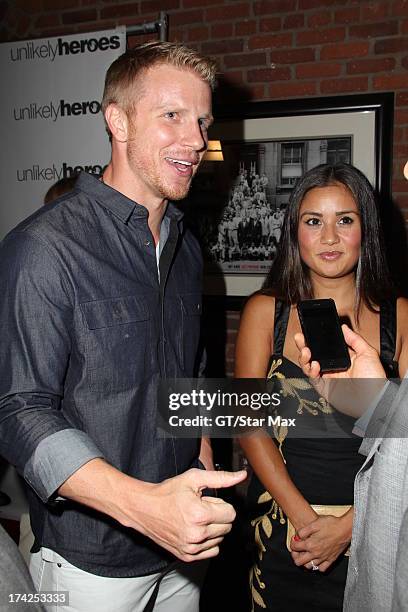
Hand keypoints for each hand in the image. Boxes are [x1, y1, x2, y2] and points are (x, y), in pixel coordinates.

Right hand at [125, 468, 246, 561]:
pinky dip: (208, 541)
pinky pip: (212, 551)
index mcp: (200, 515)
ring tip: (195, 518)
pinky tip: (195, 530)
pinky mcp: (187, 556)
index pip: (231, 514)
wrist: (144, 508)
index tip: (207, 501)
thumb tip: (242, 475)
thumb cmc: (168, 491)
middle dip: (218, 516)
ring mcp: (192, 548)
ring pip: (220, 539)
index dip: (220, 504)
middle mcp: (197, 535)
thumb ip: (221, 478)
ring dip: (213, 528)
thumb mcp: (194, 479)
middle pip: (227, 527)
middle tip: (200, 508)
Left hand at [290, 513, 351, 571]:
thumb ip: (303, 531)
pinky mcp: (331, 559)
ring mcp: (324, 558)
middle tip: (297, 550)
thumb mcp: (314, 523)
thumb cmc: (331, 524)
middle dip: (295, 555)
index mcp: (310, 544)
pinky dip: (317, 566)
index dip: (292, 542)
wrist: (345, 529)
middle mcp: (316, 553)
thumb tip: (297, 536)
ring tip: (306, 554)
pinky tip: (317, 560)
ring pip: (309, 566)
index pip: (294, 548)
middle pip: (299, 562)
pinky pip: (322, 569)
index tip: (295, 539)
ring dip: (305, 561)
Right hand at [294, 325, 386, 417]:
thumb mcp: (367, 353)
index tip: (311, 331)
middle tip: (300, 337)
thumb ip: (354, 339)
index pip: (325, 346)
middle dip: (304, 345)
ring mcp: (327, 377)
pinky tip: (314, 364)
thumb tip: (343, 328)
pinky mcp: (324, 387)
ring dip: (304, 357)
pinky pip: (312, 378)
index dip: (317, 339)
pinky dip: (310, 370)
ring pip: (309, 365)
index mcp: (343, 358)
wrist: (373, 399)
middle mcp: (333, 367)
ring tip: (306, 350)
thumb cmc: (374, 379)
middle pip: (314, 354)